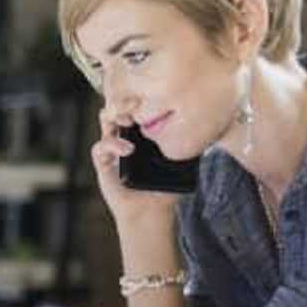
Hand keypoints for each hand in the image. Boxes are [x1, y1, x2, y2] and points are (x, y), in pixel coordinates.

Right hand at [91, 107, 177, 236]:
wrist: (151, 212)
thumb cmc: (165, 188)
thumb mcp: (180, 162)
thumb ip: (187, 144)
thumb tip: (206, 125)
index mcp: (143, 132)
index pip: (138, 105)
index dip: (142, 96)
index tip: (153, 94)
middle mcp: (126, 135)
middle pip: (119, 105)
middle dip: (125, 99)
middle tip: (136, 101)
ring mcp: (113, 147)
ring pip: (105, 120)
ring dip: (114, 114)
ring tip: (127, 119)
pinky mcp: (103, 162)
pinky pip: (99, 147)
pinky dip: (111, 145)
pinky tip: (127, 150)